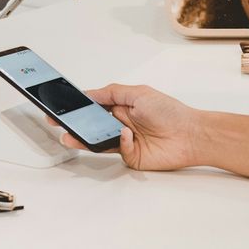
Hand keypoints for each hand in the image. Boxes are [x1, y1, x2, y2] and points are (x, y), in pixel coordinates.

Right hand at [53, 83, 208, 170]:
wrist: (191, 135)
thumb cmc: (170, 111)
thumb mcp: (138, 93)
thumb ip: (111, 92)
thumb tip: (90, 93)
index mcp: (121, 106)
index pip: (94, 106)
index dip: (78, 107)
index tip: (62, 106)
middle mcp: (121, 124)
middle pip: (92, 125)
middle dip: (75, 124)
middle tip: (58, 122)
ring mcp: (125, 141)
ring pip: (98, 141)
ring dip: (83, 139)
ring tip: (69, 136)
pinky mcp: (131, 157)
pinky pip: (117, 150)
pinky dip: (119, 142)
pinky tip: (127, 135)